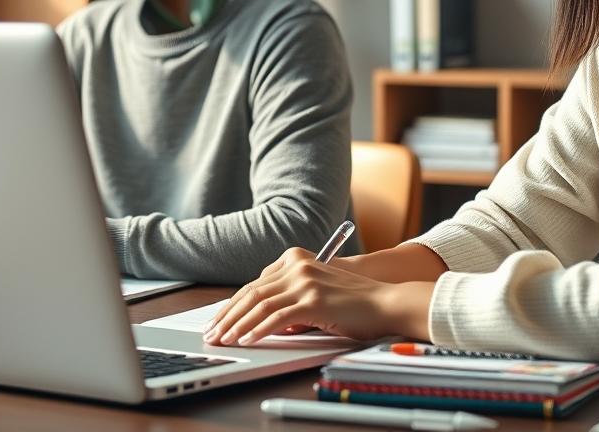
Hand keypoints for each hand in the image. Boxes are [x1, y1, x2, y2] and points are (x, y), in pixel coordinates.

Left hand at [202, 247, 434, 346]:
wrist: (385, 302)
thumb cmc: (353, 302)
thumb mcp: (315, 295)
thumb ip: (288, 301)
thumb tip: (260, 322)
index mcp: (296, 259)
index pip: (254, 284)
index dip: (233, 304)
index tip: (219, 320)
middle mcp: (298, 266)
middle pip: (252, 292)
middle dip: (228, 316)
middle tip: (213, 333)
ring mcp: (305, 282)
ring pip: (260, 305)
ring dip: (238, 325)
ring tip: (225, 340)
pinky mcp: (313, 300)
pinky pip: (277, 317)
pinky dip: (259, 330)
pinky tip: (248, 340)